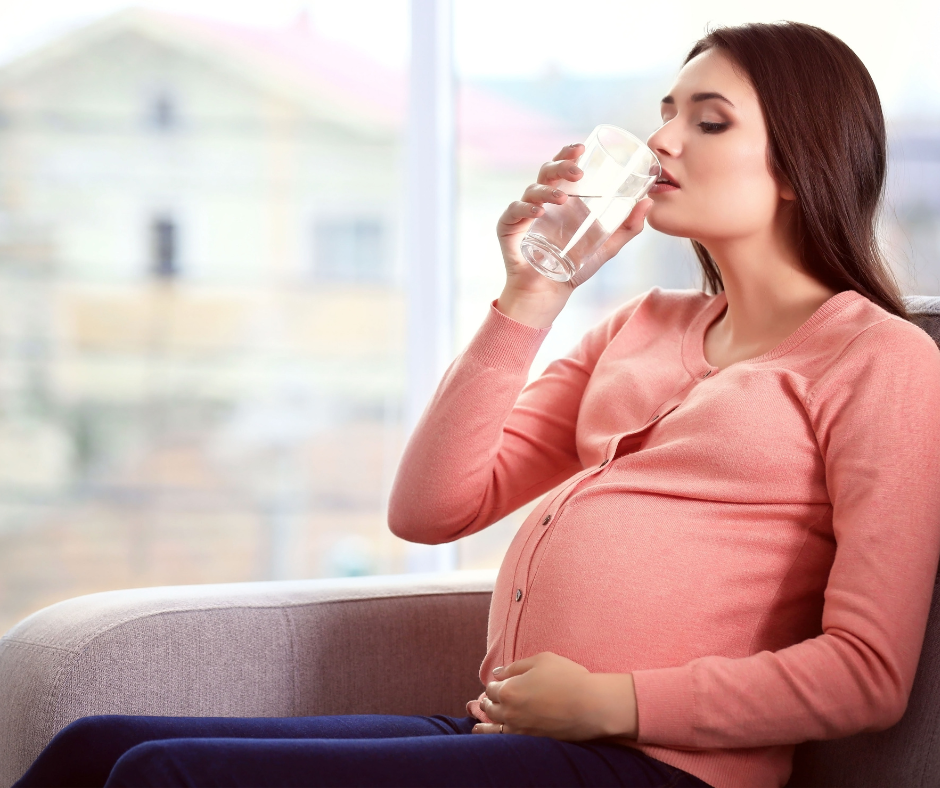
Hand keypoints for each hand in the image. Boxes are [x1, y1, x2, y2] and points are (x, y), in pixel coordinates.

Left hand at [470, 651, 638, 740]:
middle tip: (481, 702)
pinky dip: (496, 738)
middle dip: (486, 703)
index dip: (493, 684)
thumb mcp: (541, 660)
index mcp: (508, 690)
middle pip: (490, 708)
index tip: (496, 683)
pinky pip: (507, 741)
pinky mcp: (531, 741)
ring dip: (483, 726)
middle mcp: (509, 712)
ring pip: (494, 729)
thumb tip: (497, 673)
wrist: (590, 706)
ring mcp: (520, 729)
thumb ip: (515, 666)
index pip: (492, 688)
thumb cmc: (568, 677)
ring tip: (475, 727)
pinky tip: (495, 738)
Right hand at [495, 143, 652, 327]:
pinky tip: (538, 212)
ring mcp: (524, 213)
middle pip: (547, 172)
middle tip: (578, 171)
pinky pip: (514, 212)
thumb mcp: (606, 246)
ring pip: (532, 189)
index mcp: (562, 198)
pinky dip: (525, 209)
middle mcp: (542, 201)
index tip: (582, 148)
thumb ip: (627, 227)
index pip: (563, 168)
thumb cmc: (575, 267)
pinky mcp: (508, 228)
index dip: (568, 154)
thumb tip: (648, 202)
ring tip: (563, 198)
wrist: (549, 294)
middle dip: (561, 166)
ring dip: (548, 190)